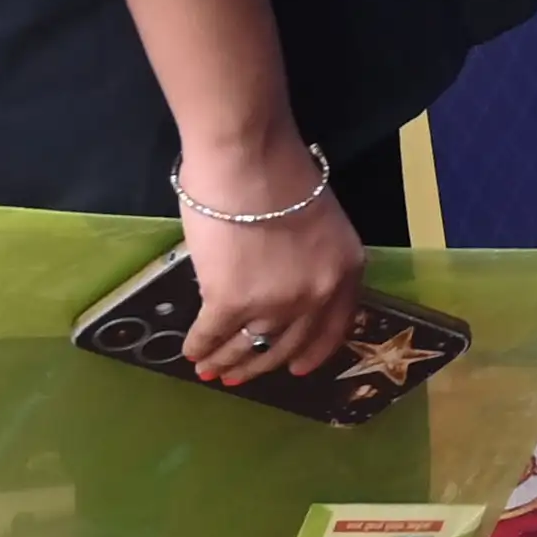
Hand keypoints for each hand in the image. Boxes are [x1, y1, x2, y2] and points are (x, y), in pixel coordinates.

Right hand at [174, 142, 367, 385]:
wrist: (250, 159)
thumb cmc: (282, 176)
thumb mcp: (319, 224)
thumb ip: (309, 261)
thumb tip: (282, 285)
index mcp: (346, 271)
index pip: (333, 328)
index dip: (313, 352)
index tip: (298, 369)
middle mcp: (317, 294)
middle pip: (288, 344)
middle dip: (261, 364)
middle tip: (241, 376)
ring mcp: (275, 302)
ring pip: (247, 345)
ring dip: (225, 361)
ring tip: (209, 369)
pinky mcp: (231, 301)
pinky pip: (211, 334)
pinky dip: (198, 346)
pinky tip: (190, 351)